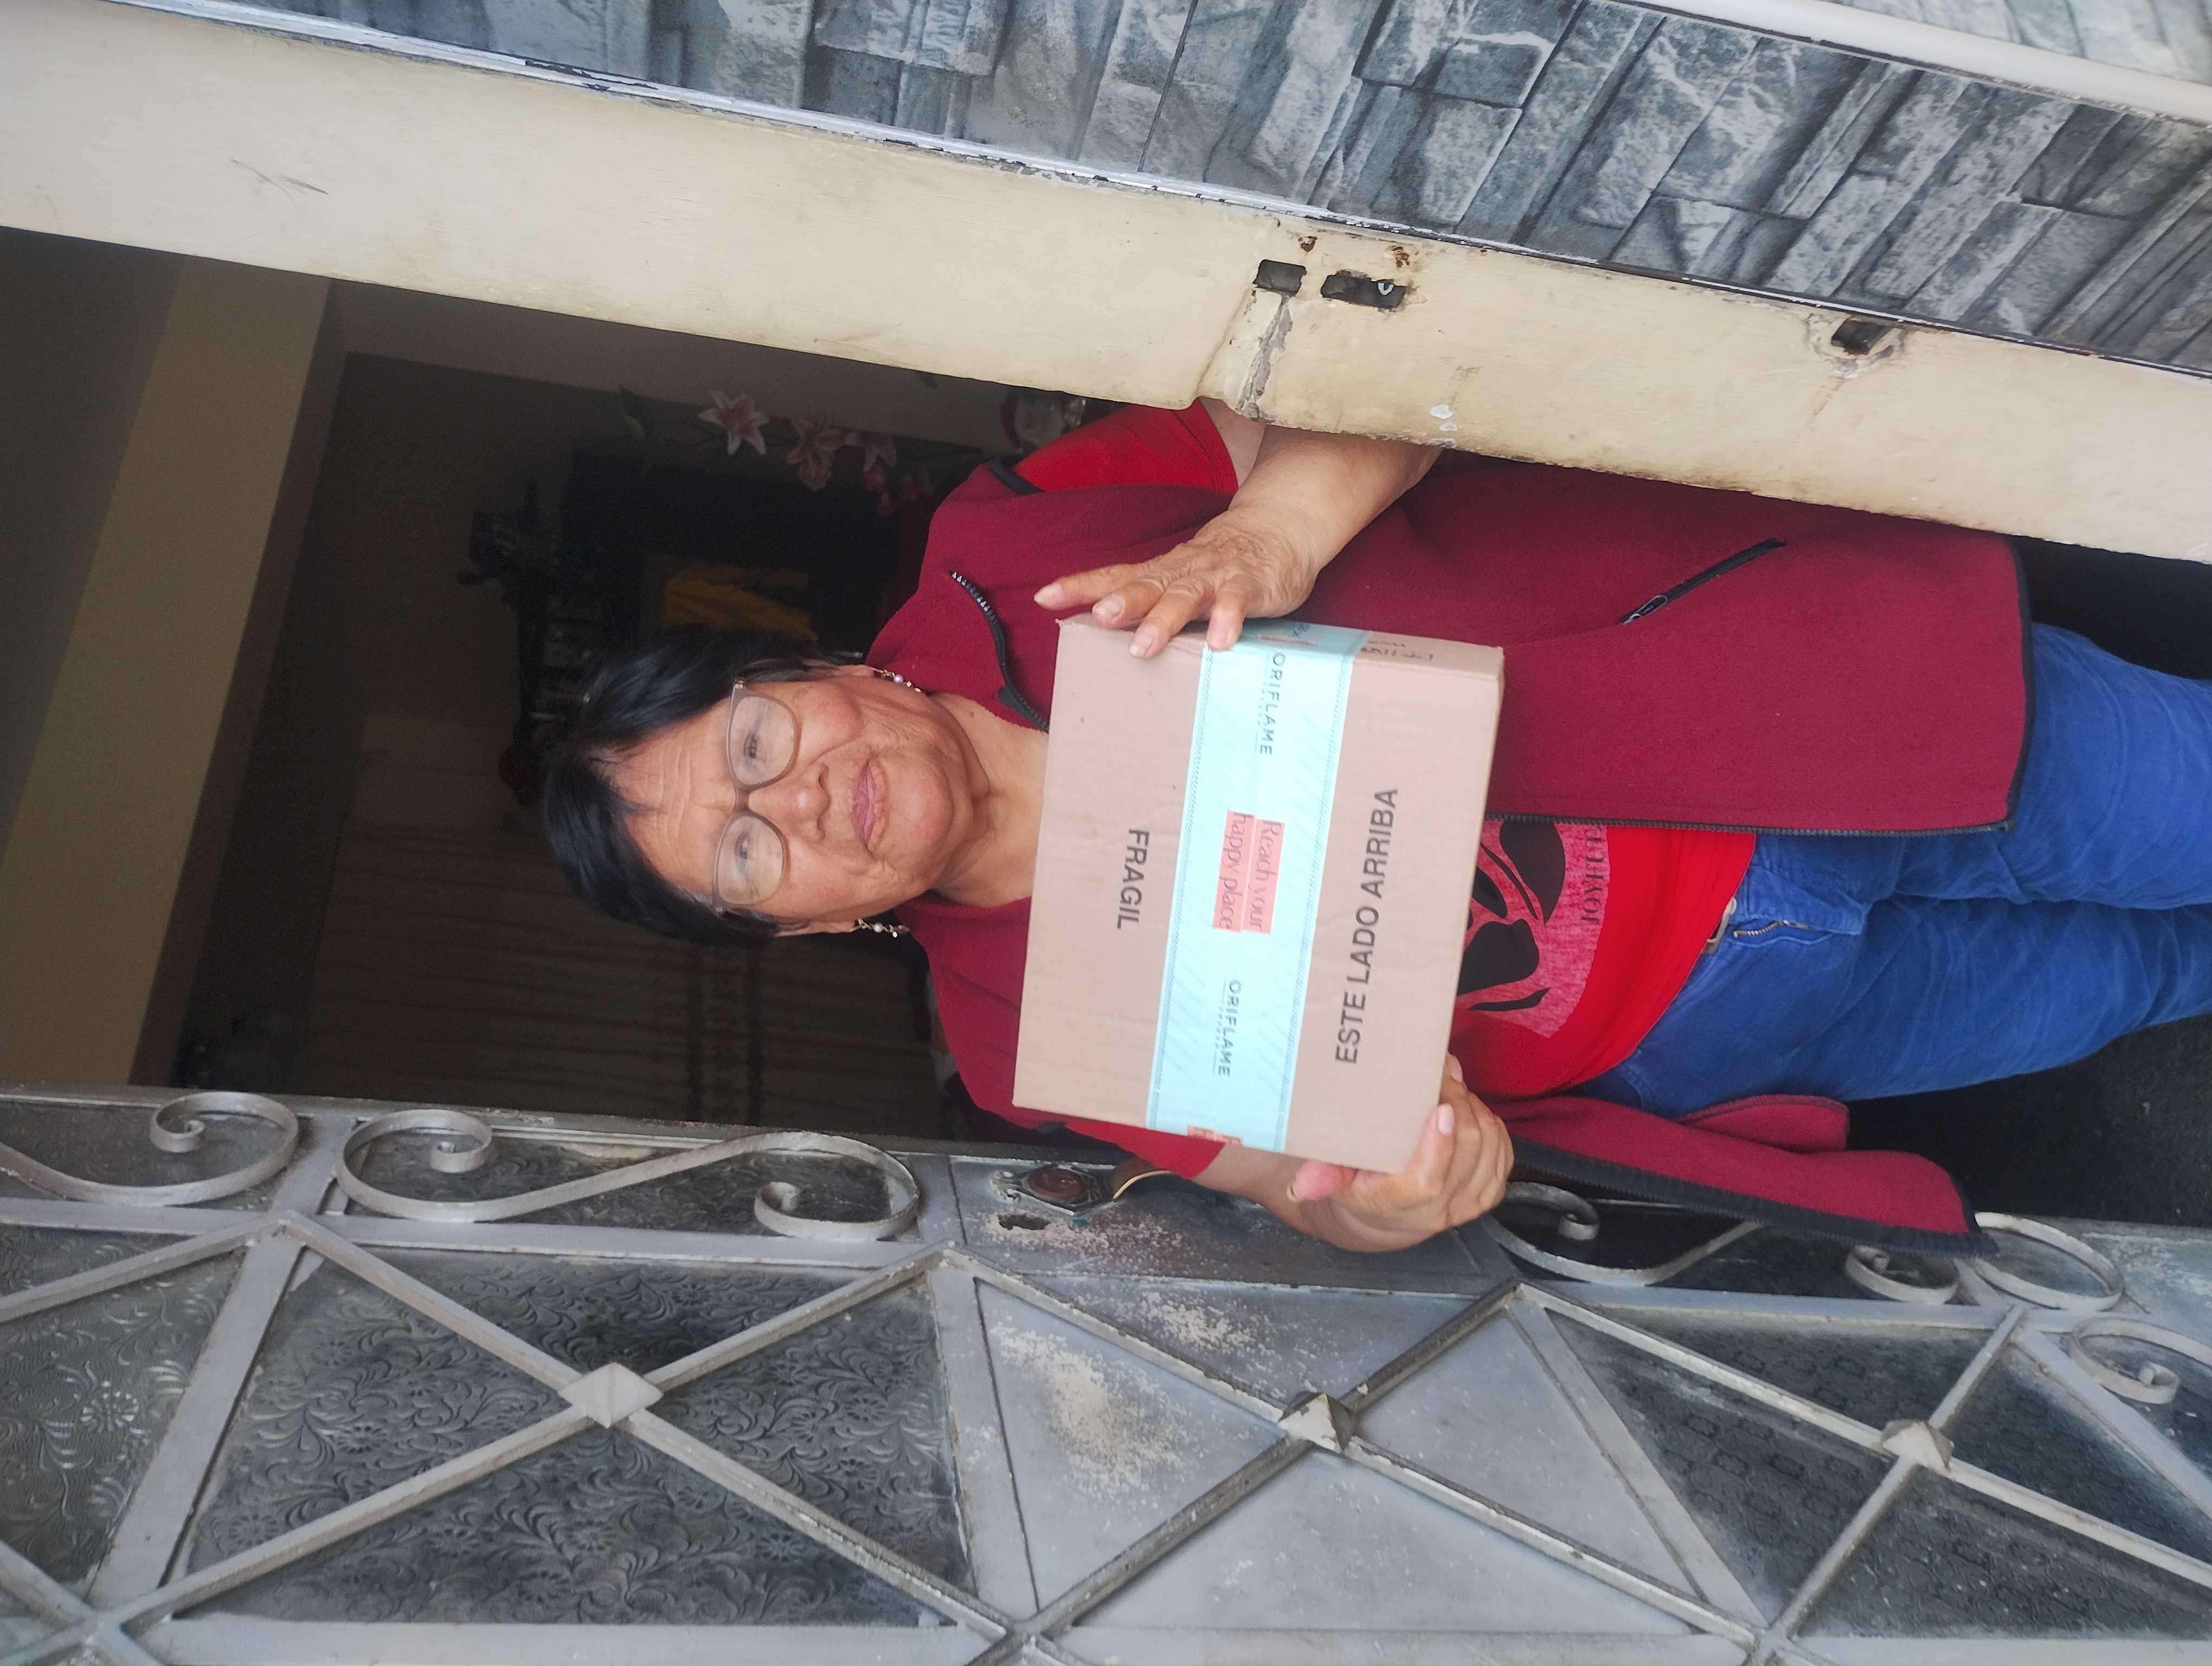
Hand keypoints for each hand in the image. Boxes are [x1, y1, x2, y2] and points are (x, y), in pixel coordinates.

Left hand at [1033, 505, 1322, 658]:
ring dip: (1164, 619)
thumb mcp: (1179, 577)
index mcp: (1161, 572)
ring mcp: (1216, 577)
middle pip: (1147, 585)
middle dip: (1122, 602)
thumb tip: (1098, 628)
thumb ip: (1148, 601)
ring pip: (1186, 596)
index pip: (1115, 575)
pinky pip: (1238, 603)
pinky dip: (1228, 620)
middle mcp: (1182, 572)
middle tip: (1100, 617)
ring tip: (1143, 645)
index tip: (1045, 596)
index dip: (1080, 585)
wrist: (1280, 527)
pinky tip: (1219, 643)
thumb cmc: (1221, 563)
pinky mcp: (1250, 586)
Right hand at [1289, 1054, 1513, 1252]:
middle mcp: (1440, 1210)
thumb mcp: (1338, 1180)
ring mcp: (1469, 1203)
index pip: (1428, 1181)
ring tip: (1452, 1088)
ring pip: (1489, 1146)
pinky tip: (1470, 1109)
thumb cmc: (1363, 1187)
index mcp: (1400, 1205)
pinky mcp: (1489, 1193)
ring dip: (1475, 1108)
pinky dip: (1490, 1122)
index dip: (1439, 1146)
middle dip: (1459, 1103)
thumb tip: (1301, 1184)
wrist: (1390, 1217)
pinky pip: (1503, 1151)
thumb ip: (1325, 1176)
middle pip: (1467, 1151)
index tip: (1440, 1109)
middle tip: (1441, 1075)